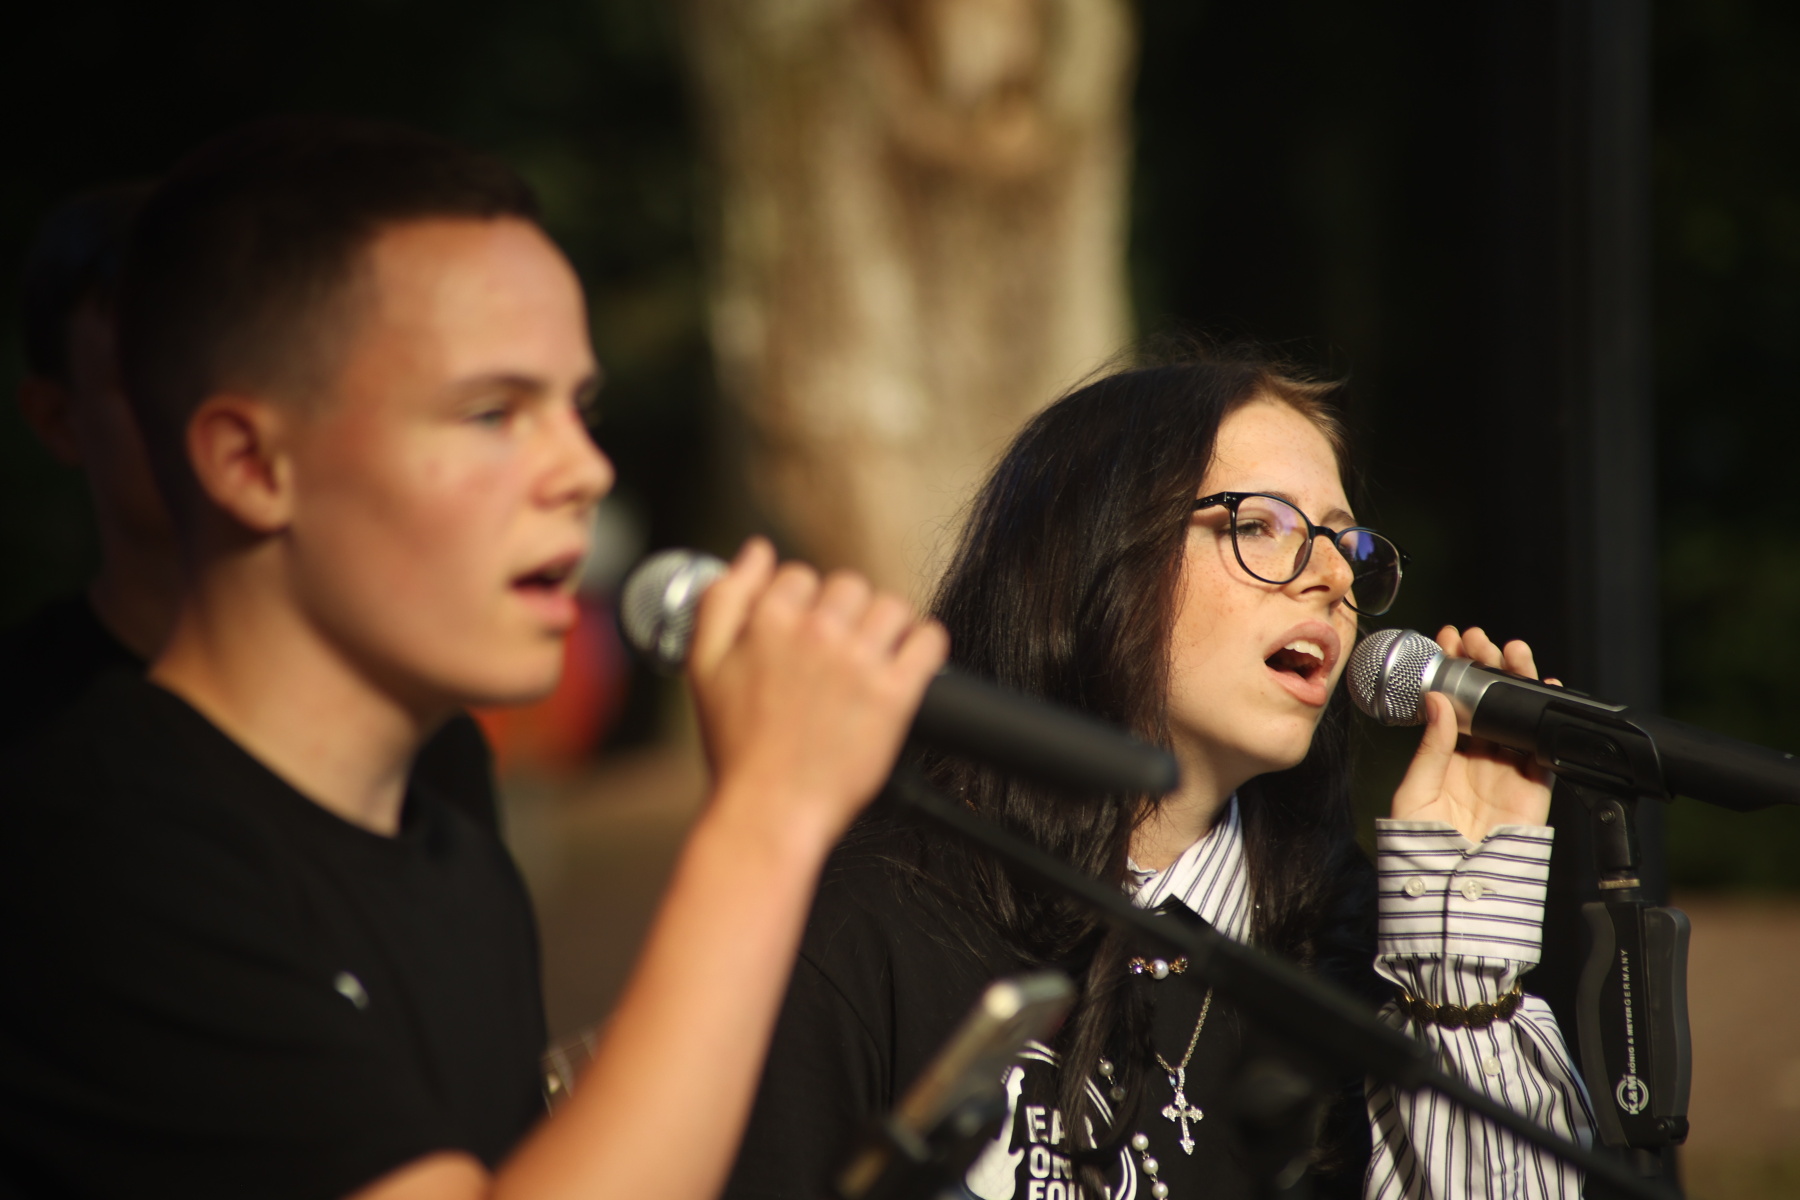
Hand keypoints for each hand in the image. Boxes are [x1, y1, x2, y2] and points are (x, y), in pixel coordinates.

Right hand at [684, 538, 948, 848]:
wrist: (769, 812)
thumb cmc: (736, 747)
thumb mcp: (702, 666)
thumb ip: (724, 598)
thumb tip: (757, 551)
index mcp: (769, 620)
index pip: (801, 576)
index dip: (801, 605)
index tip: (801, 637)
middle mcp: (816, 633)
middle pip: (849, 586)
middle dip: (843, 614)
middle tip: (835, 656)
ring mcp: (859, 662)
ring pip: (891, 607)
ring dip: (884, 627)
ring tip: (871, 661)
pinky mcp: (895, 695)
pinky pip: (928, 641)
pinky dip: (923, 646)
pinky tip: (906, 666)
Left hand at [1389, 626, 1554, 841]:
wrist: (1454, 891)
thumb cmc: (1424, 848)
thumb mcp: (1414, 793)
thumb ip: (1430, 748)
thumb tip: (1440, 701)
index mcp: (1444, 757)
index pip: (1451, 703)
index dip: (1451, 671)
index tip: (1447, 640)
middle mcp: (1477, 759)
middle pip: (1486, 703)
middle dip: (1484, 666)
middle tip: (1476, 638)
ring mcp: (1506, 771)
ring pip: (1515, 716)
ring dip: (1515, 681)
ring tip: (1510, 651)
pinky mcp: (1533, 788)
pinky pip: (1545, 748)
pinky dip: (1548, 719)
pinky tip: (1546, 689)